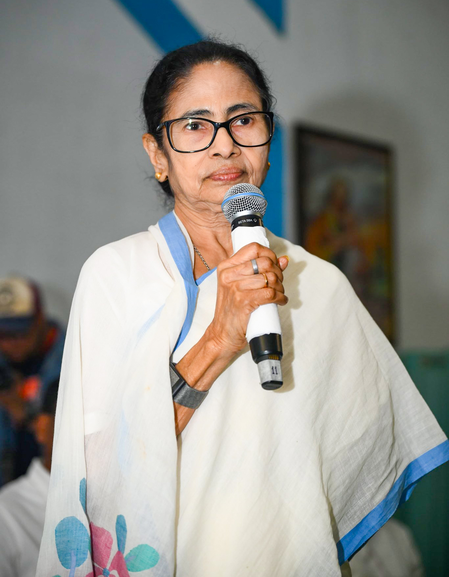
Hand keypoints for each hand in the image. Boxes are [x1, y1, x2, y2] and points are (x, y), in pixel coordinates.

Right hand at [206, 242, 288, 356]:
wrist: (222, 334)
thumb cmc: (233, 310)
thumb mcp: (240, 286)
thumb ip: (260, 271)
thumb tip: (284, 260)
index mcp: (226, 267)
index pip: (253, 248)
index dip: (269, 254)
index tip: (274, 265)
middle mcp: (229, 275)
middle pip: (265, 262)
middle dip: (278, 273)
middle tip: (278, 283)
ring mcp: (235, 288)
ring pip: (270, 278)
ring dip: (280, 287)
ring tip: (279, 294)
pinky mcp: (243, 301)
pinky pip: (271, 293)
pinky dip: (281, 297)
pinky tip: (281, 301)